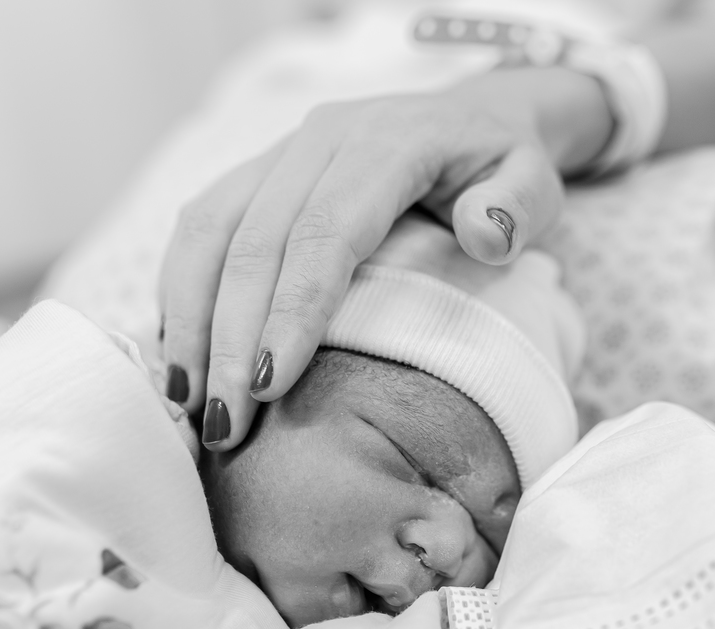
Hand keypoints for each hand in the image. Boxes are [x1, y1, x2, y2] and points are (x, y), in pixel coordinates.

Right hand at [158, 67, 609, 449]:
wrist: (471, 117)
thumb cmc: (502, 165)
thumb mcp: (534, 179)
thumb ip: (519, 203)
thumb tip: (484, 232)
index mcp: (388, 143)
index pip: (326, 232)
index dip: (293, 310)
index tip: (271, 384)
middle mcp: (321, 140)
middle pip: (255, 241)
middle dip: (230, 339)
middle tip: (222, 424)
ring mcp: (281, 153)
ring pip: (209, 230)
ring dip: (190, 319)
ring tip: (186, 404)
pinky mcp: (256, 172)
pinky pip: (200, 225)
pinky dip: (182, 291)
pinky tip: (180, 354)